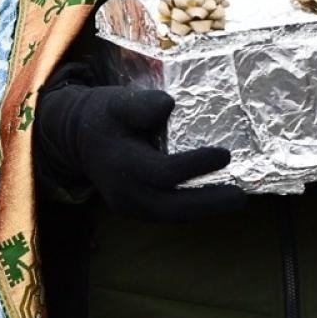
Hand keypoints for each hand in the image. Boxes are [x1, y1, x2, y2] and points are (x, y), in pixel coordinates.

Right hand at [33, 85, 244, 221]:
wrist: (76, 137)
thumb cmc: (102, 116)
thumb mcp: (116, 102)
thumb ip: (141, 104)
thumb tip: (169, 104)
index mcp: (122, 164)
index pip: (165, 172)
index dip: (196, 165)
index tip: (225, 154)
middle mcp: (126, 193)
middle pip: (173, 208)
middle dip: (209, 203)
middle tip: (241, 196)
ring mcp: (129, 206)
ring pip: (172, 215)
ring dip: (204, 209)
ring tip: (233, 198)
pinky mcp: (135, 209)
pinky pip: (167, 212)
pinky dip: (191, 206)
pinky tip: (212, 197)